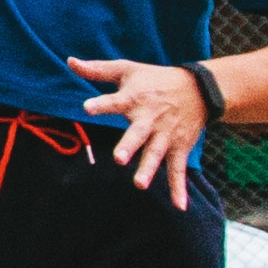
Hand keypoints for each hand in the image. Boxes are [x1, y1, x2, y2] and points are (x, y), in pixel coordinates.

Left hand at [69, 58, 205, 208]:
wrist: (198, 88)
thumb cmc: (154, 79)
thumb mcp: (126, 69)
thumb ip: (96, 70)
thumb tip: (69, 61)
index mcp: (134, 99)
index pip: (115, 102)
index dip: (101, 105)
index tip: (87, 108)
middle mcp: (150, 119)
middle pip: (138, 134)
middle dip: (129, 146)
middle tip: (119, 159)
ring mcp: (165, 135)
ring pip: (156, 154)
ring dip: (149, 169)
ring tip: (139, 184)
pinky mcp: (179, 147)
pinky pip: (178, 170)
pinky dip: (179, 188)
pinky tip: (179, 206)